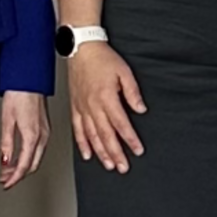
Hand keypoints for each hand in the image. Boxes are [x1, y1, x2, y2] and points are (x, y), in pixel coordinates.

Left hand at [0, 90, 50, 188]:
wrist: (29, 79)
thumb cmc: (19, 94)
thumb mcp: (7, 120)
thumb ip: (7, 143)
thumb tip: (6, 161)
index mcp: (32, 136)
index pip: (24, 165)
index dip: (14, 178)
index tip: (6, 184)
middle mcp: (42, 136)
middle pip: (32, 165)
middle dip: (18, 175)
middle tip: (5, 179)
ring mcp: (45, 132)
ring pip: (36, 158)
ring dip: (22, 166)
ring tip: (8, 170)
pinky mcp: (44, 128)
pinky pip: (38, 149)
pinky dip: (28, 157)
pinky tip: (18, 156)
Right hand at [69, 42, 146, 173]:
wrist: (81, 49)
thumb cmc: (102, 58)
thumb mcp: (124, 72)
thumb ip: (133, 92)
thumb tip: (141, 109)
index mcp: (106, 97)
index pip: (121, 124)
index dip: (130, 139)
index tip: (138, 150)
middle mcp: (93, 106)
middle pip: (106, 135)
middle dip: (116, 153)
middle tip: (123, 167)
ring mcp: (82, 108)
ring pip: (92, 136)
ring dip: (101, 153)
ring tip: (109, 165)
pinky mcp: (75, 107)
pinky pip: (78, 130)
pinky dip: (82, 144)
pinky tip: (88, 154)